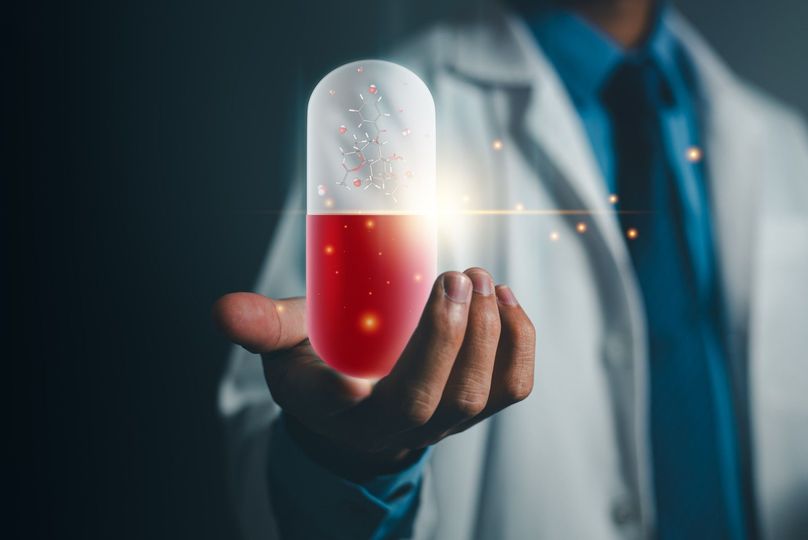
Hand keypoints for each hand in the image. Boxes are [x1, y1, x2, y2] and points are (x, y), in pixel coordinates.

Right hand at [213, 268, 534, 478]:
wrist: (364, 405)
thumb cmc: (325, 362)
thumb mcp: (286, 343)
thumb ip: (262, 325)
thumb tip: (224, 310)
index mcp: (337, 408)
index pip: (344, 404)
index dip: (348, 385)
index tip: (353, 364)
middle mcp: (393, 424)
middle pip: (428, 400)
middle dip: (446, 338)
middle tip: (454, 278)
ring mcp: (441, 421)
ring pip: (475, 395)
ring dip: (486, 333)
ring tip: (477, 278)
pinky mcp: (477, 407)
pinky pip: (511, 387)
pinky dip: (519, 341)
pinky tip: (505, 298)